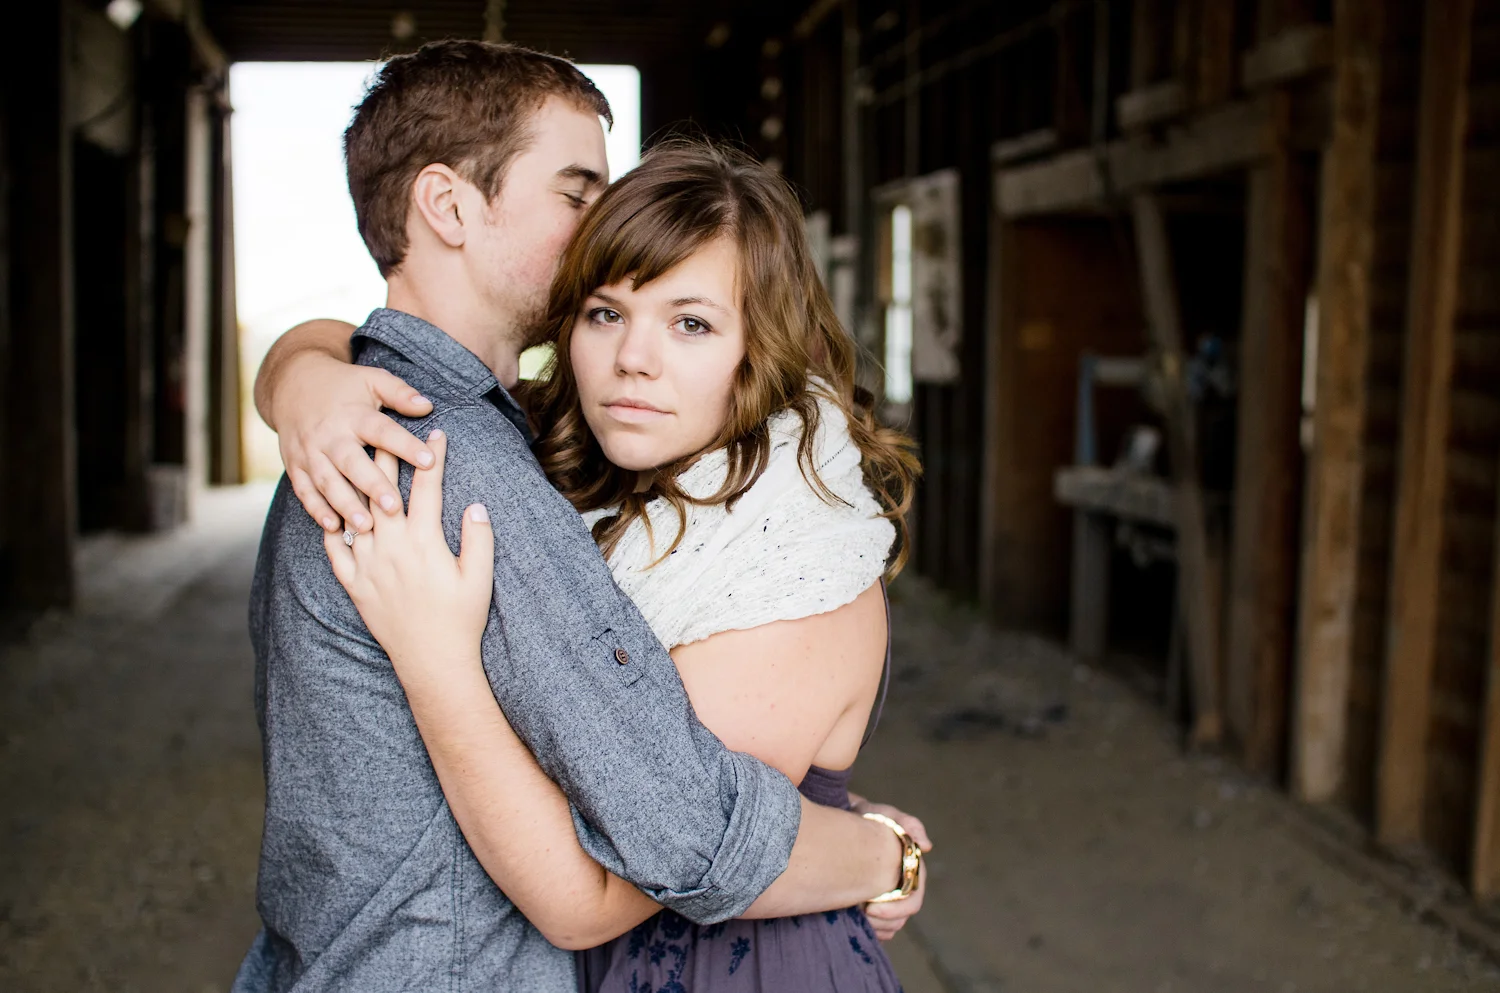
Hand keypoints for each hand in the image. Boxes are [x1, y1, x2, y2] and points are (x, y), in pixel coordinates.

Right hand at [269, 336, 434, 532]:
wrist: (291, 383)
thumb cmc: (342, 385)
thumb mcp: (372, 379)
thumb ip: (399, 393)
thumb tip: (427, 406)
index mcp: (353, 415)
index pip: (382, 431)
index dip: (406, 446)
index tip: (430, 461)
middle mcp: (329, 436)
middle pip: (351, 463)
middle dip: (372, 486)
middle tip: (393, 508)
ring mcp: (309, 453)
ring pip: (327, 482)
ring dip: (344, 505)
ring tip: (364, 526)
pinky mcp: (295, 466)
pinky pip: (304, 491)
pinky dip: (317, 510)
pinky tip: (333, 528)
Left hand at [324, 430, 494, 681]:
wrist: (432, 661)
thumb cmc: (461, 620)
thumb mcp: (480, 578)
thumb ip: (478, 539)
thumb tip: (475, 505)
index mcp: (425, 542)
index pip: (428, 488)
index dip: (433, 456)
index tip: (436, 432)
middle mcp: (392, 548)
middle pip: (385, 490)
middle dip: (388, 456)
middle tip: (385, 428)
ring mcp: (369, 566)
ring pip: (358, 513)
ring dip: (357, 485)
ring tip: (356, 461)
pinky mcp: (356, 585)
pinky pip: (336, 552)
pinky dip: (332, 529)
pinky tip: (331, 513)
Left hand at [849, 794, 931, 940]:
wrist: (848, 821)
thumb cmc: (871, 817)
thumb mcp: (888, 815)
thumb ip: (909, 825)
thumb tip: (926, 846)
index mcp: (912, 872)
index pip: (912, 901)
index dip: (896, 909)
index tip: (871, 907)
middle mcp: (904, 888)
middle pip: (902, 918)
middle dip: (883, 921)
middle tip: (861, 914)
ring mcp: (891, 898)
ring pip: (891, 926)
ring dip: (876, 927)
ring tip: (856, 916)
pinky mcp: (877, 905)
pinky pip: (881, 929)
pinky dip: (872, 931)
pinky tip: (857, 922)